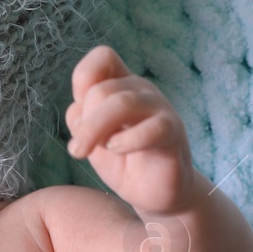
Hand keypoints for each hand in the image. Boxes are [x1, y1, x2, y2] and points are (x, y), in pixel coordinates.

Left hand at [64, 45, 198, 216]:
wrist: (154, 194)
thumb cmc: (123, 162)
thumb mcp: (93, 139)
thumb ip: (81, 118)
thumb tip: (78, 112)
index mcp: (121, 85)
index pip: (104, 57)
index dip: (83, 79)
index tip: (80, 114)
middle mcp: (142, 90)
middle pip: (102, 90)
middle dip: (84, 122)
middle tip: (80, 149)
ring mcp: (160, 108)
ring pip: (122, 104)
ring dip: (94, 130)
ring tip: (85, 153)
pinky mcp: (173, 132)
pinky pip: (153, 127)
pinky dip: (128, 140)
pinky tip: (116, 151)